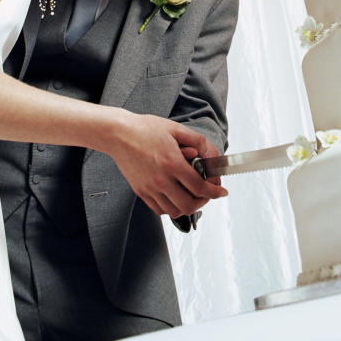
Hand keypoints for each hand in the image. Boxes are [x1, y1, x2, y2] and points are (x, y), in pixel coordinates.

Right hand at [107, 112, 227, 217]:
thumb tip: (212, 155)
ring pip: (174, 211)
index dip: (215, 191)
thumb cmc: (145, 129)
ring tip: (192, 195)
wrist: (118, 134)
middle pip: (188, 205)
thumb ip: (199, 142)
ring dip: (188, 206)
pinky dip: (172, 207)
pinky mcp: (140, 191)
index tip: (221, 191)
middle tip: (207, 193)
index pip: (200, 187)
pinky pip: (159, 209)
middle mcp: (161, 180)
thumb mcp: (176, 129)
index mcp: (172, 163)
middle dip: (203, 201)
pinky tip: (176, 196)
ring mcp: (149, 188)